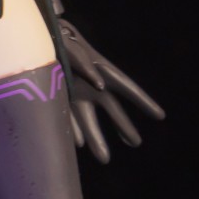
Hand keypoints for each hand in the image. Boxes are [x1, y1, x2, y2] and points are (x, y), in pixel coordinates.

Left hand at [58, 21, 164, 161]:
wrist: (39, 39)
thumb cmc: (58, 39)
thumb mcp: (71, 48)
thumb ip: (84, 63)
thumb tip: (101, 86)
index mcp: (102, 70)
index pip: (128, 88)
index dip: (144, 102)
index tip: (160, 116)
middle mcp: (92, 85)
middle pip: (112, 109)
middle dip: (124, 126)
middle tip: (136, 143)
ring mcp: (76, 93)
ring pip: (89, 120)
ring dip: (96, 139)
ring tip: (105, 159)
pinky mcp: (61, 99)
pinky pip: (69, 119)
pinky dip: (73, 132)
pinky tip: (79, 145)